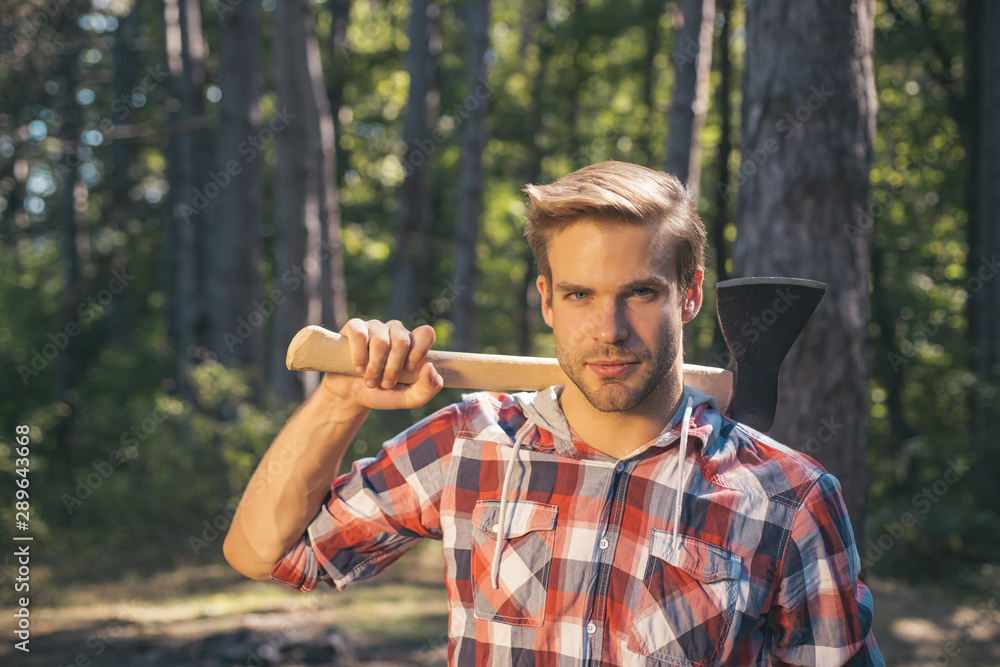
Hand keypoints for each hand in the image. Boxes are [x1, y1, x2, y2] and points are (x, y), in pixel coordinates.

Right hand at [320, 319, 442, 410]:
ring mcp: (376, 326)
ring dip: (375, 367)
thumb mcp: (410, 398)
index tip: (409, 369)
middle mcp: (396, 331)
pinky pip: (360, 335)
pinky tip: (359, 367)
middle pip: (402, 342)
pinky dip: (359, 355)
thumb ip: (429, 387)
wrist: (350, 395)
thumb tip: (430, 366)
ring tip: (370, 381)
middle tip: (385, 384)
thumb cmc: (383, 393)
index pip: (426, 333)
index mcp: (413, 343)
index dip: (419, 351)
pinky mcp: (355, 326)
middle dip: (393, 368)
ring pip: (381, 342)